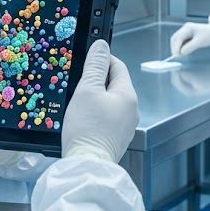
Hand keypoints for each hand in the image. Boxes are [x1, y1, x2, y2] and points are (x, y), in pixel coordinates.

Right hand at [61, 40, 138, 162]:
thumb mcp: (87, 90)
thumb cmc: (87, 127)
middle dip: (97, 80)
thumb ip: (96, 66)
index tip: (86, 60)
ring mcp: (125, 126)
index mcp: (128, 95)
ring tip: (78, 102)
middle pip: (115, 85)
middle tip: (77, 82)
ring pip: (110, 102)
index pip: (118, 66)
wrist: (86, 165)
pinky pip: (107, 118)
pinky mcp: (116, 139)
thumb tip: (102, 45)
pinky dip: (96, 114)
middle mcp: (132, 110)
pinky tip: (83, 118)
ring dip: (95, 98)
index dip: (102, 59)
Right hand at [170, 22, 209, 55]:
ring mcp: (186, 31)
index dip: (176, 47)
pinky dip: (181, 47)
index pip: (178, 38)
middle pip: (175, 38)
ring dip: (177, 47)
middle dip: (175, 47)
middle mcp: (185, 28)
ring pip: (177, 40)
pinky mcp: (187, 35)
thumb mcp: (200, 42)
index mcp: (188, 28)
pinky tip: (184, 51)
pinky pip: (181, 41)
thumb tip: (181, 53)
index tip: (176, 55)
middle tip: (177, 56)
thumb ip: (190, 47)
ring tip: (180, 55)